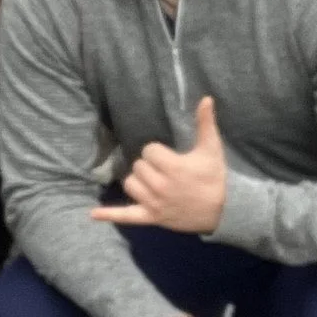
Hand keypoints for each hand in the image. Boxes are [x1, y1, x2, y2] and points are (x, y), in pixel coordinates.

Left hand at [92, 96, 229, 235]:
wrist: (223, 210)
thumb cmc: (215, 177)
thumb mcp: (212, 149)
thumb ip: (206, 123)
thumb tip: (206, 98)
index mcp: (173, 167)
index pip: (149, 151)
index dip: (158, 152)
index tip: (172, 158)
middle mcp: (160, 186)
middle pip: (138, 166)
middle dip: (150, 166)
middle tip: (167, 170)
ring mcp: (154, 203)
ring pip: (130, 184)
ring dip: (138, 181)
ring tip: (154, 181)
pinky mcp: (151, 217)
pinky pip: (127, 216)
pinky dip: (110, 215)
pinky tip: (93, 214)